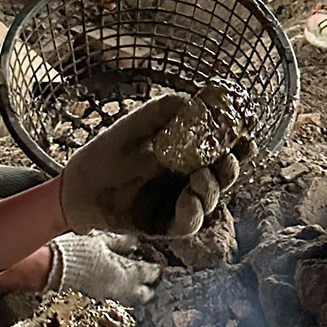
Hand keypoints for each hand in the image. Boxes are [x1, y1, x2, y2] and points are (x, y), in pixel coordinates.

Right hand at [47, 231, 160, 304]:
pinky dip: (120, 294)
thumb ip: (120, 243)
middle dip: (149, 287)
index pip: (150, 273)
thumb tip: (135, 243)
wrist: (50, 270)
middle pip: (145, 294)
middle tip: (149, 278)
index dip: (156, 268)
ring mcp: (110, 298)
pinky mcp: (97, 303)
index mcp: (127, 272)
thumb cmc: (75, 253)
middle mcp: (122, 290)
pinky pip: (116, 301)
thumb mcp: (100, 242)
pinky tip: (114, 285)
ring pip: (131, 300)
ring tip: (133, 282)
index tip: (157, 265)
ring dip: (135, 292)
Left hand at [59, 92, 249, 239]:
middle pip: (226, 175)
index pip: (224, 148)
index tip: (247, 131)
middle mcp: (190, 179)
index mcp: (189, 154)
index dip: (240, 142)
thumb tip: (197, 102)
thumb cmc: (109, 151)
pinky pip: (189, 222)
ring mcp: (180, 202)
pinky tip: (189, 197)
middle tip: (230, 156)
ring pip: (212, 199)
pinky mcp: (165, 224)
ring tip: (201, 175)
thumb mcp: (138, 123)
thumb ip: (166, 109)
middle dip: (233, 165)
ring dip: (214, 187)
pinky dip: (194, 210)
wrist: (79, 183)